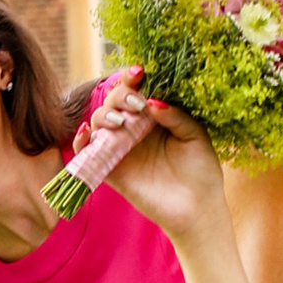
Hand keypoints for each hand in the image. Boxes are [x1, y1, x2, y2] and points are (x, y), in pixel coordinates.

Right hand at [86, 88, 225, 243]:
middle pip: (114, 101)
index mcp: (154, 117)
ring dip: (105, 116)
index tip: (139, 72)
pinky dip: (81, 141)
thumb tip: (152, 100)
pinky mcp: (111, 171)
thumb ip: (176, 116)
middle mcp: (134, 129)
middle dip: (120, 96)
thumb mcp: (195, 137)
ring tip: (122, 123)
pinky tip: (89, 133)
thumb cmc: (201, 171)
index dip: (132, 78)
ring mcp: (121, 149)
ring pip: (99, 122)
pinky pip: (87, 152)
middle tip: (137, 104)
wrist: (197, 209)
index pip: (137, 90)